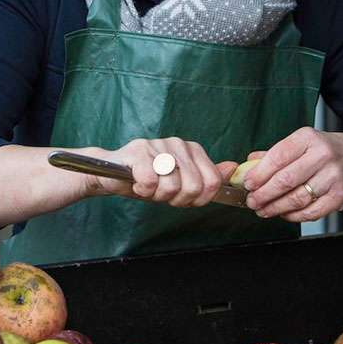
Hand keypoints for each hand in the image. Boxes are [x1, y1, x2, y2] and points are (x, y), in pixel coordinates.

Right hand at [90, 138, 227, 207]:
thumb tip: (232, 168)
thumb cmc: (147, 179)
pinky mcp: (139, 151)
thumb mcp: (181, 181)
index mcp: (193, 149)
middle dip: (177, 200)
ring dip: (157, 196)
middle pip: (193, 187)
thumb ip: (207, 176)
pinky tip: (137, 184)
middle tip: (162, 194)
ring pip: (171, 186)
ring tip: (149, 187)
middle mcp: (178, 144)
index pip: (211, 182)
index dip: (198, 200)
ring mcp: (159, 145)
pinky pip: (150, 183)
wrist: (110, 173)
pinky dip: (142, 191)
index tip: (183, 199)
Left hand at [242, 127, 342, 221]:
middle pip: (286, 179)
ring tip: (264, 211)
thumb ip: (276, 153)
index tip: (247, 184)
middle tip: (252, 201)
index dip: (259, 173)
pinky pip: (312, 211)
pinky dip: (294, 216)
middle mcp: (322, 155)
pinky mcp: (341, 195)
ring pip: (297, 198)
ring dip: (276, 208)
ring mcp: (333, 176)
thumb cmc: (329, 151)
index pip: (278, 156)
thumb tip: (249, 162)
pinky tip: (284, 214)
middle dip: (264, 194)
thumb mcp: (304, 143)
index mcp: (308, 138)